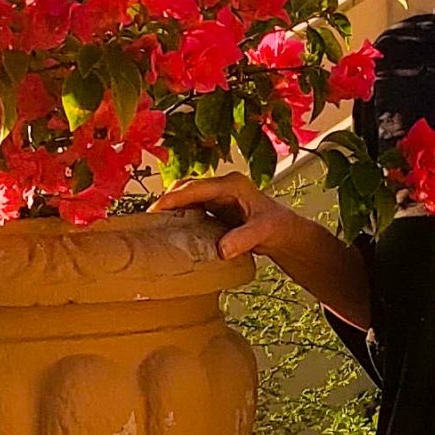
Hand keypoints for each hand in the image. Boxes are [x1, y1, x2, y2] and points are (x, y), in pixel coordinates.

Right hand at [148, 170, 297, 264]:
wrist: (286, 233)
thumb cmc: (278, 228)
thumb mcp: (263, 233)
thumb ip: (243, 239)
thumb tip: (221, 250)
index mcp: (233, 184)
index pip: (196, 187)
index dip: (174, 198)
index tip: (156, 210)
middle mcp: (222, 185)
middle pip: (186, 187)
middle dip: (166, 200)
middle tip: (148, 219)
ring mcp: (218, 195)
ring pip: (186, 197)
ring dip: (171, 208)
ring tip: (152, 224)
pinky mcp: (215, 207)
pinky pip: (191, 208)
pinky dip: (179, 215)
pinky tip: (169, 229)